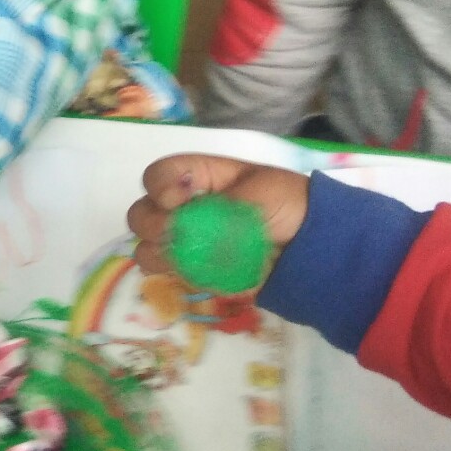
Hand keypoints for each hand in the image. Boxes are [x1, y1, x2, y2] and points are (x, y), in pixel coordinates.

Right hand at [126, 155, 309, 280]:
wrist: (309, 244)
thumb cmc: (288, 205)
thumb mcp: (264, 192)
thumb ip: (225, 207)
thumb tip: (192, 230)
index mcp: (197, 177)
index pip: (158, 175)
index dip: (160, 187)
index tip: (178, 200)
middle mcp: (182, 207)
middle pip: (141, 214)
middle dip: (154, 224)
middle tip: (178, 234)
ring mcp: (185, 240)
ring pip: (146, 248)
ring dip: (161, 253)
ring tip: (190, 257)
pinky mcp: (192, 269)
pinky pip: (168, 275)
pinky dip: (178, 274)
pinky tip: (201, 272)